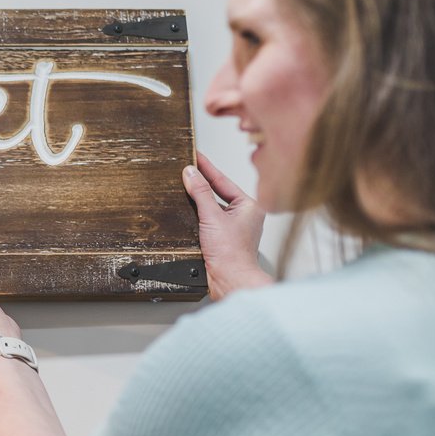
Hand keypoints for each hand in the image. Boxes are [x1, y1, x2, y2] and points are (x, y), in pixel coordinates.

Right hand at [183, 152, 271, 300]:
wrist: (231, 280)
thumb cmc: (231, 254)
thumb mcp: (212, 217)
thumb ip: (200, 193)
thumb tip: (191, 173)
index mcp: (250, 206)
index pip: (223, 181)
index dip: (207, 167)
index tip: (195, 156)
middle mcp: (244, 216)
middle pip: (218, 192)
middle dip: (202, 180)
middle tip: (187, 165)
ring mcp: (234, 228)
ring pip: (213, 206)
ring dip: (199, 197)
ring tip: (185, 183)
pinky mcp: (223, 239)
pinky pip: (209, 218)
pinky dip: (198, 212)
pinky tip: (187, 208)